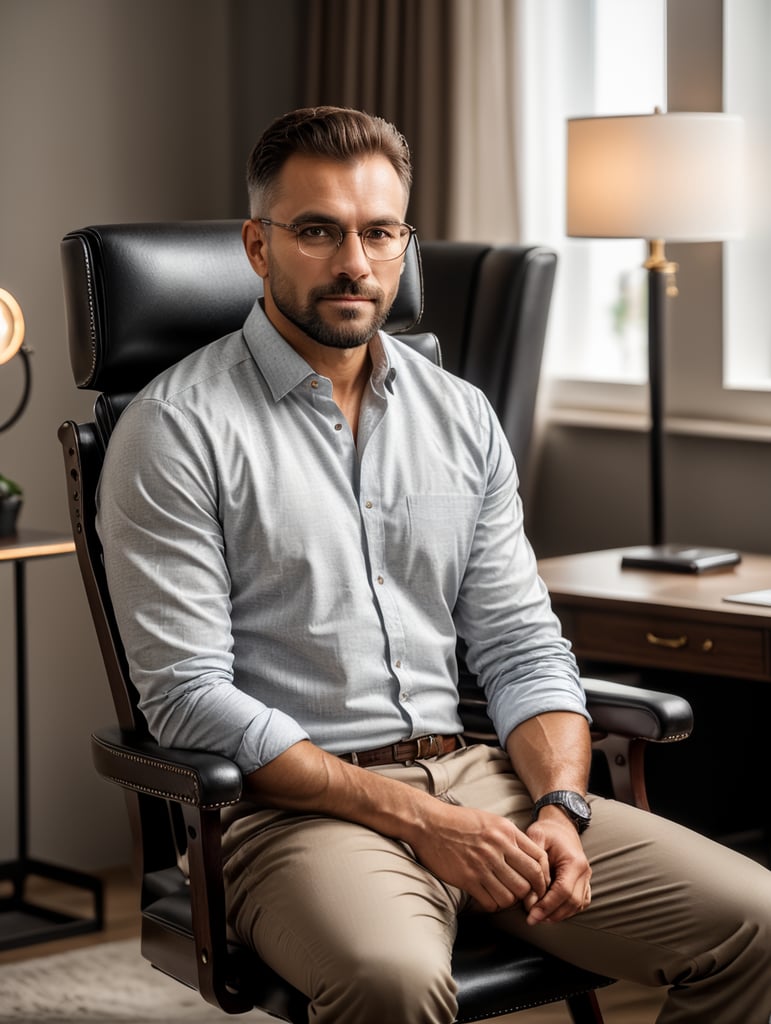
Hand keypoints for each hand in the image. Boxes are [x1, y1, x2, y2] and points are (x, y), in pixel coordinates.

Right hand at [407, 801, 550, 912]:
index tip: (539, 885)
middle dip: (531, 893)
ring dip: (511, 900)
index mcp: (506, 831)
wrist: (429, 823)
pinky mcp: (468, 878)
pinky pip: (491, 902)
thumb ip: (510, 837)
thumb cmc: (459, 821)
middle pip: (530, 880)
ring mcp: (483, 864)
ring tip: (504, 896)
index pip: (539, 859)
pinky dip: (493, 905)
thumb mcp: (490, 820)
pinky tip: (488, 898)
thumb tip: (528, 857)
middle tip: (525, 897)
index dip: (543, 876)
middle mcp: (498, 847)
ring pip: (512, 895)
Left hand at [523, 808, 591, 924]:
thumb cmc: (547, 831)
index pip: (563, 891)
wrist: (561, 825)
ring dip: (558, 915)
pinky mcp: (584, 882)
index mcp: (574, 861)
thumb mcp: (536, 837)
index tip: (532, 914)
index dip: (547, 906)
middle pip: (571, 902)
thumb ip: (535, 863)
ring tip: (539, 917)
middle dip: (551, 914)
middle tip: (532, 919)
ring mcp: (586, 878)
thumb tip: (532, 893)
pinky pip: (579, 902)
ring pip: (577, 906)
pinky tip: (551, 912)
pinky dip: (566, 910)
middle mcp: (584, 872)